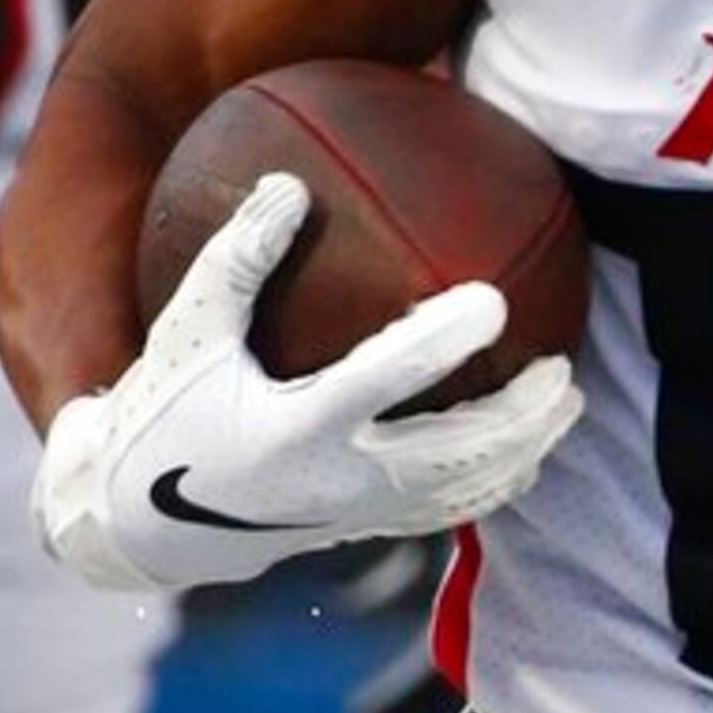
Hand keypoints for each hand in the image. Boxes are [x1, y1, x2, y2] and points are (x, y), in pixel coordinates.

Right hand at [31, 173, 583, 592]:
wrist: (142, 525)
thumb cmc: (164, 414)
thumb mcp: (186, 334)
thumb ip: (235, 262)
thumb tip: (287, 183)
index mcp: (294, 427)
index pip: (385, 380)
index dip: (442, 340)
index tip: (494, 298)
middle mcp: (337, 478)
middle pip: (456, 451)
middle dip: (521, 414)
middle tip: (562, 364)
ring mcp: (358, 513)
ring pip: (467, 491)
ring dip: (527, 448)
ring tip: (569, 401)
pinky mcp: (366, 530)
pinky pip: (450, 513)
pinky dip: (499, 482)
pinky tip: (530, 449)